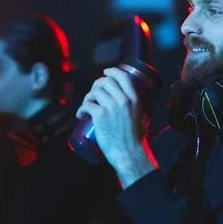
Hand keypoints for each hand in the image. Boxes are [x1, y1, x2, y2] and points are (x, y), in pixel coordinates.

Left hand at [76, 68, 156, 185]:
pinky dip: (81, 109)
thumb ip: (141, 115)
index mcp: (134, 99)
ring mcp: (111, 107)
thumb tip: (142, 116)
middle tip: (93, 94)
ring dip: (87, 97)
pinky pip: (87, 105)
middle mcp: (123, 100)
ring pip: (94, 92)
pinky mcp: (100, 116)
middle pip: (105, 82)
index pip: (123, 77)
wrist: (128, 153)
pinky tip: (80, 114)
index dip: (112, 71)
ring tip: (86, 105)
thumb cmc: (135, 140)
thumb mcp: (142, 121)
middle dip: (96, 85)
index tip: (105, 72)